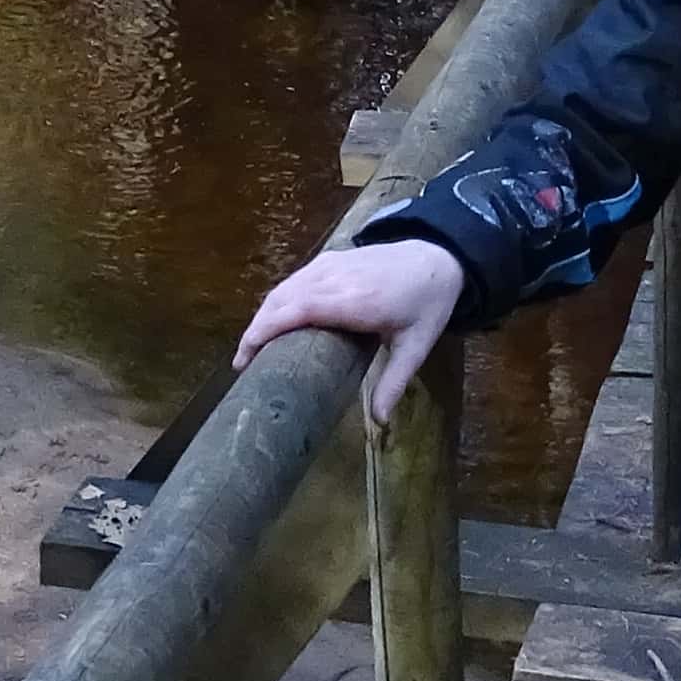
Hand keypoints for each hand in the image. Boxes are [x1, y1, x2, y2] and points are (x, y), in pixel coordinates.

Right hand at [237, 240, 469, 424]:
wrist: (438, 257)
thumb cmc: (427, 304)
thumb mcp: (416, 346)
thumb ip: (394, 383)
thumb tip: (379, 422)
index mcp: (354, 301)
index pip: (296, 312)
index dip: (264, 332)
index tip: (244, 360)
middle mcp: (334, 278)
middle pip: (280, 301)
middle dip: (255, 330)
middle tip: (241, 365)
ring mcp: (329, 265)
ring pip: (283, 288)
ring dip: (262, 315)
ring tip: (251, 348)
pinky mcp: (329, 259)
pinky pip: (294, 280)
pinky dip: (277, 301)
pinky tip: (272, 322)